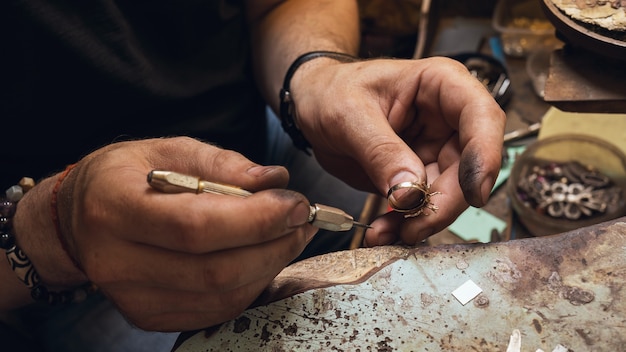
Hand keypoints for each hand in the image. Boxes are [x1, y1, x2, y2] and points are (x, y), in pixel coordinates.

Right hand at [52, 137, 315, 330]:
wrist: (79, 219)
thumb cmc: (125, 176)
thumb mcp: (168, 150)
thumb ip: (222, 164)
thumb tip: (275, 181)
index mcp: (116, 208)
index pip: (196, 226)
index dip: (256, 219)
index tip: (297, 203)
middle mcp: (118, 262)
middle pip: (215, 270)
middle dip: (274, 245)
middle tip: (303, 220)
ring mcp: (133, 298)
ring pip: (222, 295)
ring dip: (270, 265)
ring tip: (290, 235)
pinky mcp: (149, 317)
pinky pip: (216, 310)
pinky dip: (251, 284)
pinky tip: (262, 258)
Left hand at [290, 56, 505, 244]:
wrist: (313, 103)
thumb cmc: (332, 90)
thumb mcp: (348, 114)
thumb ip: (380, 151)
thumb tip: (411, 191)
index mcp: (440, 85)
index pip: (481, 116)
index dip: (485, 156)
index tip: (474, 193)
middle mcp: (447, 118)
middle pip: (470, 166)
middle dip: (445, 202)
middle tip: (415, 225)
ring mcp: (434, 149)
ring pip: (448, 193)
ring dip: (422, 219)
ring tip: (389, 232)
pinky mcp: (418, 175)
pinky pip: (422, 206)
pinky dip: (404, 224)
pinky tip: (383, 231)